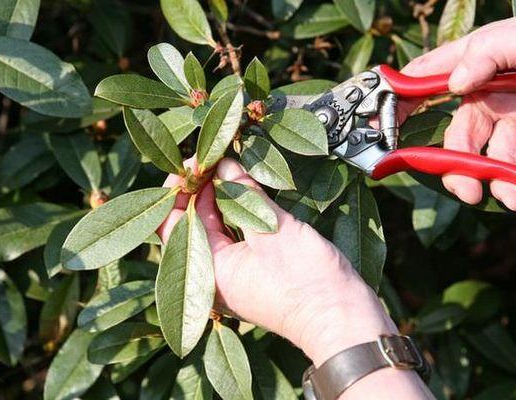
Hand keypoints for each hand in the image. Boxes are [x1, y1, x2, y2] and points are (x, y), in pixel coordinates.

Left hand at [157, 157, 394, 364]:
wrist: (342, 318)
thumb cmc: (307, 281)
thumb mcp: (272, 230)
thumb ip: (244, 194)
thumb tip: (224, 164)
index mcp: (207, 271)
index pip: (173, 223)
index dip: (179, 188)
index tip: (195, 161)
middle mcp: (214, 276)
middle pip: (193, 224)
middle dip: (201, 189)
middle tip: (215, 157)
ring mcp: (235, 275)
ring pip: (216, 228)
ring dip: (220, 197)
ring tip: (229, 166)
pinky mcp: (255, 272)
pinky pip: (236, 236)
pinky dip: (238, 211)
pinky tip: (247, 189)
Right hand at [402, 3, 515, 210]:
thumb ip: (489, 54)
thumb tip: (452, 83)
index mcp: (480, 64)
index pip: (430, 83)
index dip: (402, 104)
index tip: (383, 132)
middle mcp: (492, 93)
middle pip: (462, 137)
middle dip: (462, 168)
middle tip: (469, 192)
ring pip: (498, 158)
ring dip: (504, 183)